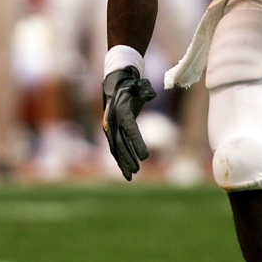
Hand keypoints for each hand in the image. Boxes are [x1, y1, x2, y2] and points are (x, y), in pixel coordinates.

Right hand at [102, 66, 156, 180]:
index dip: (137, 142)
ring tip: (131, 176)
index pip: (130, 128)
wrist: (115, 88)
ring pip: (116, 149)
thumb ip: (145, 90)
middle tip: (138, 170)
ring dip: (123, 162)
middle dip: (129, 157)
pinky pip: (115, 149)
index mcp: (121, 111)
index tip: (145, 156)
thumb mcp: (139, 86)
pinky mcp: (110, 134)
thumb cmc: (131, 88)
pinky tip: (126, 172)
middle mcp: (113, 122)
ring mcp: (110, 129)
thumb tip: (151, 94)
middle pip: (121, 142)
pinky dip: (119, 161)